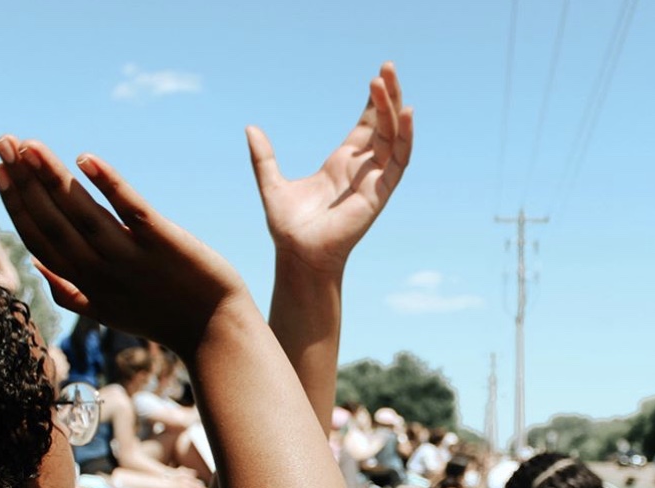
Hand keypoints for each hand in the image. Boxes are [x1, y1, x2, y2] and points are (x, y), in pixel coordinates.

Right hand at [0, 137, 246, 356]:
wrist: (216, 332)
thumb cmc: (164, 319)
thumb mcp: (110, 314)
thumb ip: (70, 294)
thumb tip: (36, 266)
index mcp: (87, 287)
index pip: (40, 242)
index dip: (16, 206)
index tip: (0, 169)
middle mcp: (103, 273)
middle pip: (53, 223)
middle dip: (24, 182)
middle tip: (4, 140)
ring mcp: (132, 257)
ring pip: (82, 213)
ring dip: (52, 177)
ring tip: (30, 144)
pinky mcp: (163, 240)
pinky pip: (130, 208)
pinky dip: (108, 183)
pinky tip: (85, 159)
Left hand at [246, 61, 412, 274]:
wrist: (298, 255)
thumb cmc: (288, 228)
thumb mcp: (271, 184)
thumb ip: (263, 157)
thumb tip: (249, 128)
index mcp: (341, 165)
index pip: (366, 127)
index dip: (373, 103)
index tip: (377, 77)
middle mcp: (361, 170)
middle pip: (383, 126)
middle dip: (387, 96)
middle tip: (387, 66)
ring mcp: (373, 181)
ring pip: (393, 138)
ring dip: (394, 109)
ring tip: (389, 79)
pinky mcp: (379, 193)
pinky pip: (398, 162)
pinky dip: (404, 138)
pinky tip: (404, 113)